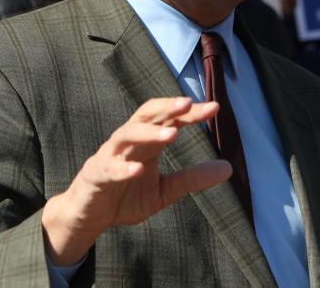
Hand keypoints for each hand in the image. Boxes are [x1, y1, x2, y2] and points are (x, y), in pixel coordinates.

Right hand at [41, 97, 230, 264]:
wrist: (89, 215)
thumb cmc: (126, 196)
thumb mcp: (165, 190)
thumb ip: (192, 178)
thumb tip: (229, 168)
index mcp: (147, 142)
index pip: (170, 120)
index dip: (191, 113)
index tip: (215, 108)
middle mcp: (129, 141)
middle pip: (147, 115)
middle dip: (167, 108)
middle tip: (188, 104)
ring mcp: (111, 155)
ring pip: (127, 134)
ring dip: (149, 133)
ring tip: (172, 134)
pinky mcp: (96, 174)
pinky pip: (109, 167)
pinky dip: (123, 167)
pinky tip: (138, 170)